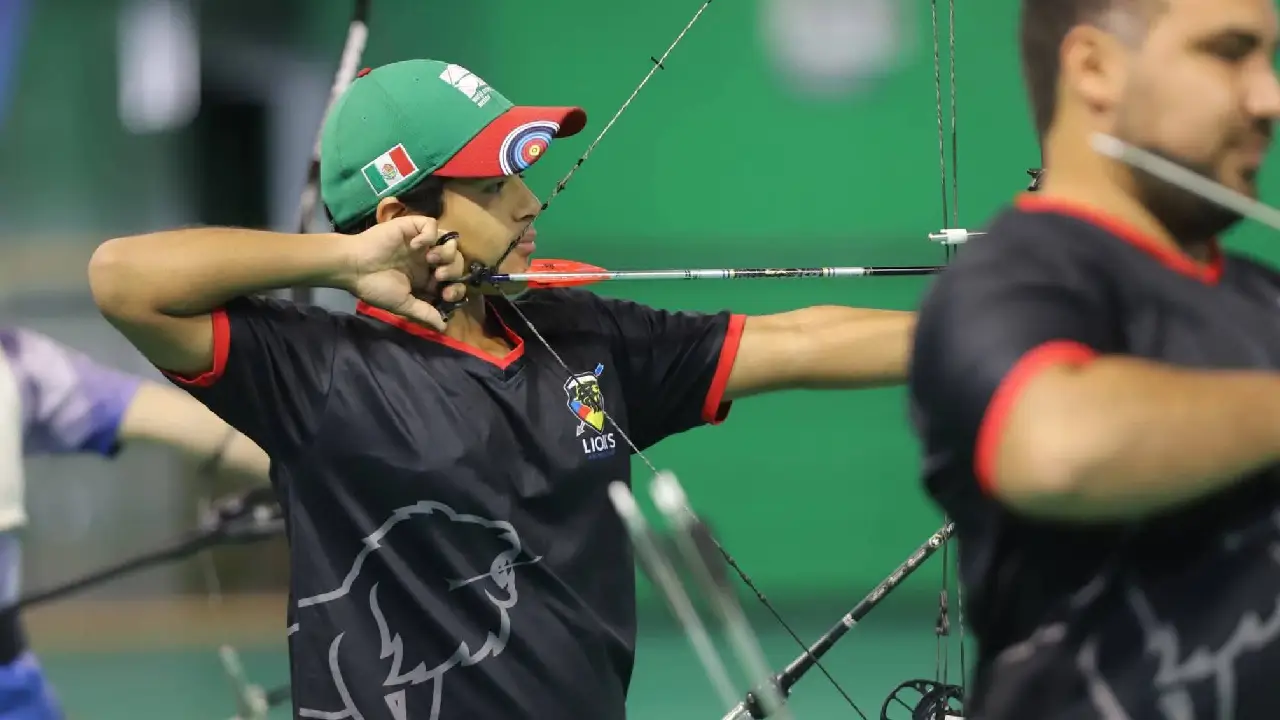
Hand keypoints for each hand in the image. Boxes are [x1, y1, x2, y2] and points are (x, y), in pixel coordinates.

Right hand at [346, 216, 468, 330]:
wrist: (353, 267)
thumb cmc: (375, 286)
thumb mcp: (402, 304)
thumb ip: (424, 312)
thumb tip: (443, 327)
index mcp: (426, 277)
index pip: (454, 280)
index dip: (456, 288)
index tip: (445, 295)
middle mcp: (426, 259)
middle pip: (456, 260)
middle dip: (454, 270)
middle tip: (438, 277)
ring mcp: (421, 242)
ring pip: (450, 241)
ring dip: (446, 252)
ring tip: (430, 260)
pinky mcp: (411, 227)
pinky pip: (431, 224)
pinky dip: (430, 234)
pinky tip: (417, 245)